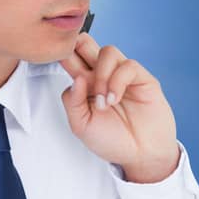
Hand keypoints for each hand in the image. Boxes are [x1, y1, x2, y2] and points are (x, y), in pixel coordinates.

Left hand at [59, 33, 180, 182]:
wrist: (139, 154)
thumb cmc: (111, 140)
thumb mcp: (80, 125)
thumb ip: (72, 102)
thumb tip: (76, 78)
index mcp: (84, 85)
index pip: (71, 60)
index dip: (63, 55)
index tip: (56, 59)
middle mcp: (102, 76)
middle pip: (88, 44)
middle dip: (78, 43)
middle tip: (75, 58)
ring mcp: (123, 75)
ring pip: (108, 51)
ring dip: (101, 75)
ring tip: (102, 102)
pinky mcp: (142, 79)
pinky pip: (128, 66)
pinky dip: (117, 82)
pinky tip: (113, 100)